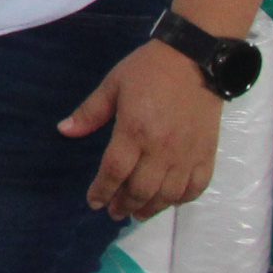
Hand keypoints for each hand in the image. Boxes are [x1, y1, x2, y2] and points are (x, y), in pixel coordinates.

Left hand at [59, 40, 223, 220]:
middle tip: (115, 212)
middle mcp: (161, 149)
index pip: (114, 171)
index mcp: (134, 131)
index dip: (102, 190)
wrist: (195, 60)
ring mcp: (187, 154)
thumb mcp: (112, 85)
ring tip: (137, 213)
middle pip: (141, 189)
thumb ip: (90, 112)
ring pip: (168, 194)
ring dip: (151, 208)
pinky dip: (182, 199)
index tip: (94, 202)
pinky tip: (170, 201)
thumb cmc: (148, 70)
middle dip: (124, 205)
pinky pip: (196, 186)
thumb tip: (64, 131)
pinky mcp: (207, 153)